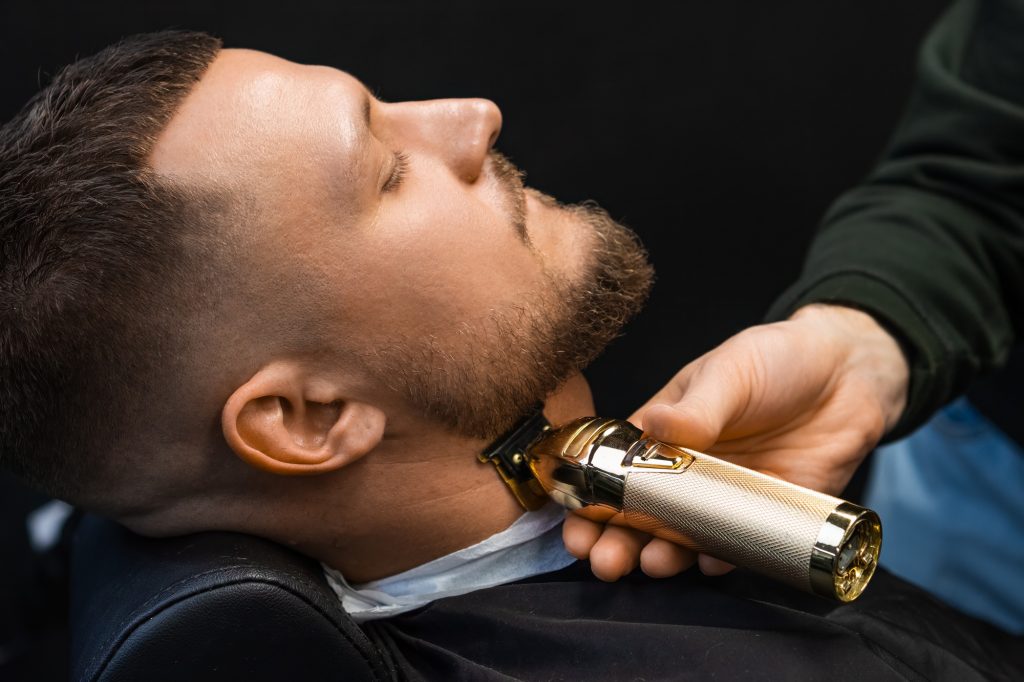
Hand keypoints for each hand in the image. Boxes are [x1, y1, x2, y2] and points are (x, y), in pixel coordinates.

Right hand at [563, 303, 908, 580]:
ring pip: (682, 537)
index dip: (590, 501)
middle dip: (616, 542)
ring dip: (662, 556)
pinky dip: (722, 560)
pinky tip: (711, 564)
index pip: (614, 471)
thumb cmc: (778, 358)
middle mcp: (687, 471)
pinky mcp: (767, 515)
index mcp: (663, 432)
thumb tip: (653, 426)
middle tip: (602, 562)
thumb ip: (694, 407)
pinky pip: (737, 547)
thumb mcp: (731, 371)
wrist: (852, 374)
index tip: (575, 525)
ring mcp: (724, 496)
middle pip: (640, 515)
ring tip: (650, 566)